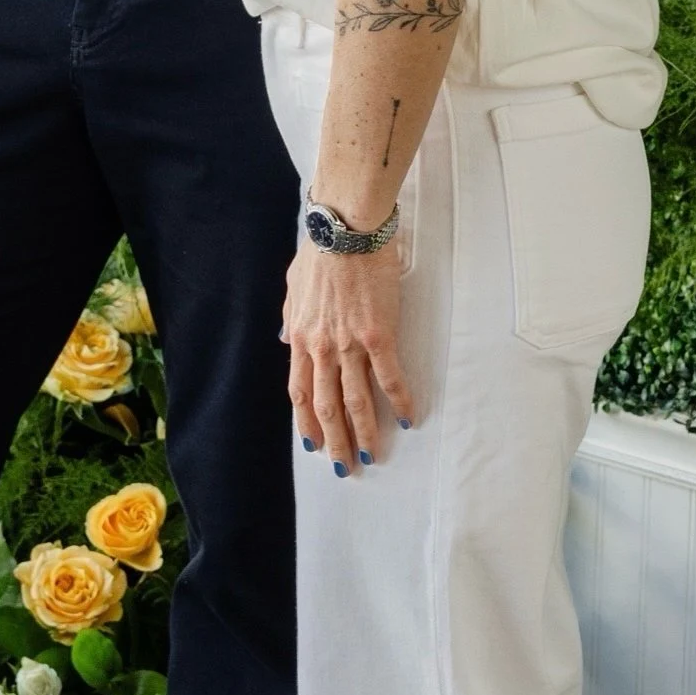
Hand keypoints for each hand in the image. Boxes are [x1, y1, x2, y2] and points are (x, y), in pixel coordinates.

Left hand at [281, 236, 415, 471]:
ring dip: (365, 432)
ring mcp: (350, 344)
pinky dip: (399, 401)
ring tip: (373, 454)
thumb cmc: (321, 251)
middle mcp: (323, 347)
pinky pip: (390, 377)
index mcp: (302, 337)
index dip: (307, 422)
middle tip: (345, 466)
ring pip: (356, 400)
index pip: (300, 392)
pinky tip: (407, 418)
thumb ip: (291, 318)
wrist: (346, 228)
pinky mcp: (379, 335)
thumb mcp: (293, 287)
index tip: (314, 444)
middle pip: (327, 406)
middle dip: (335, 441)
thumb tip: (288, 340)